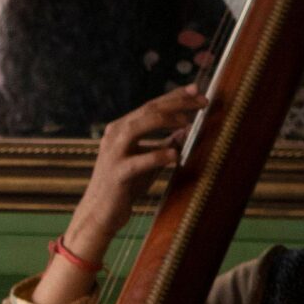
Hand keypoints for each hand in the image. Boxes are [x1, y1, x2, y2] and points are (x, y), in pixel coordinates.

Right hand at [68, 86, 204, 256]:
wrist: (100, 212)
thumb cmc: (126, 185)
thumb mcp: (148, 160)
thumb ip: (163, 143)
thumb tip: (185, 130)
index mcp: (121, 129)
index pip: (151, 106)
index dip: (175, 96)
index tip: (198, 90)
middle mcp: (115, 136)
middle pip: (148, 110)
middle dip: (177, 103)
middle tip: (203, 101)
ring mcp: (113, 153)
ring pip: (138, 126)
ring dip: (166, 120)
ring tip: (188, 122)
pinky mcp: (117, 173)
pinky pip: (139, 161)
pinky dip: (159, 156)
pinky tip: (176, 156)